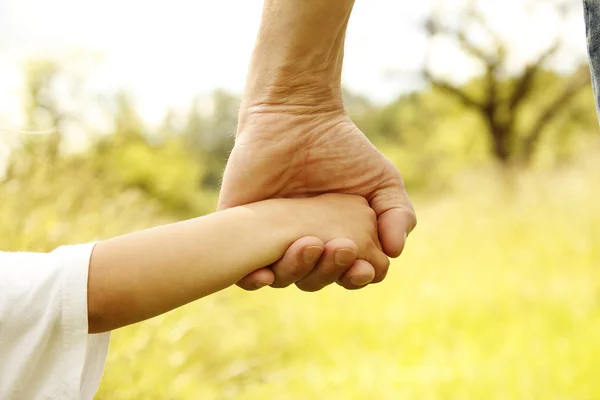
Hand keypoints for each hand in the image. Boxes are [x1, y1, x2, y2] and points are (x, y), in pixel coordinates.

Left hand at [219, 103, 416, 290]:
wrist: (296, 118)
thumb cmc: (342, 148)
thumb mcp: (382, 180)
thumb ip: (398, 214)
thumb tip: (394, 252)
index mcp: (336, 240)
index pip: (347, 275)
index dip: (356, 277)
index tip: (363, 266)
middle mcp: (304, 245)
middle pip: (315, 279)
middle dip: (330, 271)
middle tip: (340, 246)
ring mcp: (271, 239)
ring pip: (282, 276)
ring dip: (298, 270)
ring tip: (311, 243)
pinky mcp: (241, 230)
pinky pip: (241, 268)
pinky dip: (253, 279)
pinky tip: (264, 274)